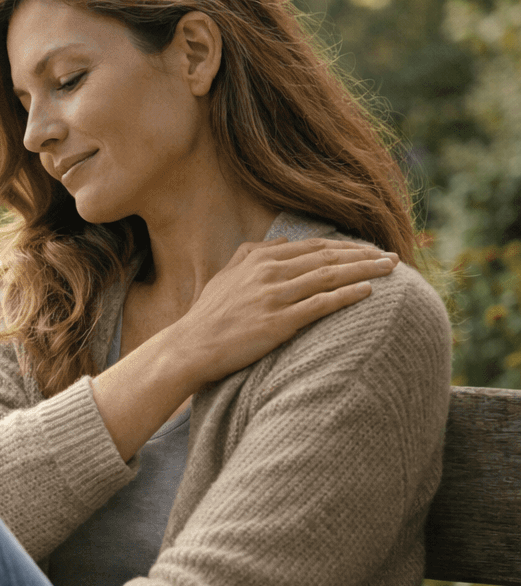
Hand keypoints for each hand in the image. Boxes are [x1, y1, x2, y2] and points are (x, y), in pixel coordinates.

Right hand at [170, 237, 397, 390]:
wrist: (192, 346)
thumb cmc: (209, 315)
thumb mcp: (226, 275)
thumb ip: (252, 253)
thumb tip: (282, 239)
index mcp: (259, 259)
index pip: (314, 246)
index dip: (346, 246)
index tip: (370, 250)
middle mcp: (269, 272)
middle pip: (328, 258)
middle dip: (365, 255)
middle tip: (393, 258)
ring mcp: (274, 296)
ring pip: (329, 276)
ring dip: (364, 271)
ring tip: (390, 270)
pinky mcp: (279, 321)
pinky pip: (320, 304)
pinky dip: (346, 296)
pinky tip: (368, 292)